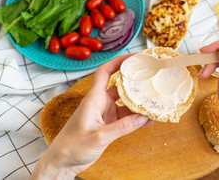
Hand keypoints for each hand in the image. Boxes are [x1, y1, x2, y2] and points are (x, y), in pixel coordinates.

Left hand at [31, 55, 152, 179]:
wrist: (63, 162)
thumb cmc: (72, 146)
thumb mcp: (99, 136)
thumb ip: (122, 127)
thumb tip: (143, 117)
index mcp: (94, 98)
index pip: (105, 72)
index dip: (118, 62)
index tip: (134, 57)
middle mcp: (100, 103)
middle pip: (120, 86)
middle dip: (135, 80)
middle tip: (151, 76)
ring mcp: (105, 114)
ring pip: (126, 103)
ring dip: (139, 103)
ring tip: (155, 100)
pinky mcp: (109, 125)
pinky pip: (126, 119)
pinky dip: (136, 119)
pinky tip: (149, 120)